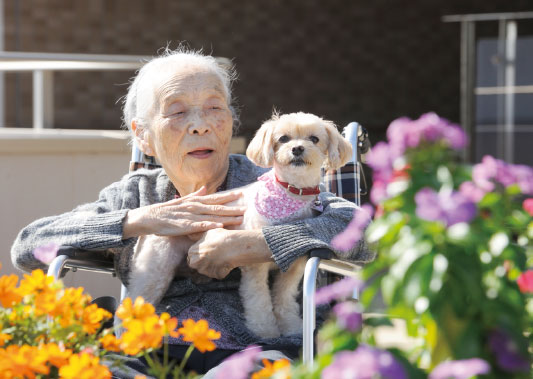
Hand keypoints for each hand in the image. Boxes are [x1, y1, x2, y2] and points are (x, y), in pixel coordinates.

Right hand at [123, 187, 244, 238]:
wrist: (150, 217)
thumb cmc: (167, 211)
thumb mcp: (182, 201)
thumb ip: (195, 195)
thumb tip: (204, 188)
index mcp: (195, 201)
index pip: (215, 197)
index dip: (229, 196)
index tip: (241, 194)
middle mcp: (195, 206)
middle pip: (218, 206)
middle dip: (233, 207)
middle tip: (247, 207)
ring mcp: (191, 215)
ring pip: (212, 215)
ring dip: (227, 216)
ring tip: (240, 217)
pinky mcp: (185, 225)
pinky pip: (200, 225)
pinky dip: (210, 225)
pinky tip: (220, 226)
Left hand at [187, 228, 272, 278]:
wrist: (235, 246)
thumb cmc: (221, 237)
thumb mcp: (208, 233)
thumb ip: (197, 237)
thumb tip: (189, 235)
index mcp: (192, 253)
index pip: (192, 256)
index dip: (200, 252)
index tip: (208, 249)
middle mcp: (197, 264)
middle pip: (198, 264)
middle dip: (204, 261)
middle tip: (214, 254)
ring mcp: (206, 271)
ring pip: (208, 270)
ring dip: (213, 265)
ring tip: (221, 256)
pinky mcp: (216, 275)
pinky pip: (217, 273)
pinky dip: (221, 269)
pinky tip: (226, 261)